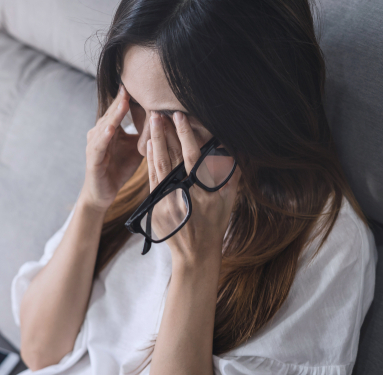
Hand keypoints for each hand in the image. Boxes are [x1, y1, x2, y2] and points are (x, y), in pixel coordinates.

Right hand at [80, 85, 142, 211]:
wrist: (103, 193)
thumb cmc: (118, 169)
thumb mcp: (136, 148)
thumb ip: (145, 135)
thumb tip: (164, 121)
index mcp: (110, 128)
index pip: (119, 109)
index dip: (129, 97)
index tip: (141, 81)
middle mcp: (99, 133)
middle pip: (112, 113)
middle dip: (122, 99)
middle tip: (132, 83)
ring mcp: (94, 145)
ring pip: (105, 125)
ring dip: (114, 114)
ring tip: (124, 100)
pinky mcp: (92, 159)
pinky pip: (99, 145)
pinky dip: (105, 136)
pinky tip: (111, 128)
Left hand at [146, 111, 240, 263]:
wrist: (195, 252)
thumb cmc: (215, 224)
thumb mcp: (228, 201)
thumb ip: (231, 174)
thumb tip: (234, 149)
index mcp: (202, 190)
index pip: (192, 156)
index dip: (184, 135)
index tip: (179, 116)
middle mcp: (183, 194)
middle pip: (171, 157)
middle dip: (164, 133)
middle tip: (159, 112)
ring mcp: (166, 200)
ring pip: (158, 165)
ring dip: (155, 142)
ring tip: (152, 122)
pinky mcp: (155, 206)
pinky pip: (151, 178)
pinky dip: (149, 161)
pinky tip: (148, 145)